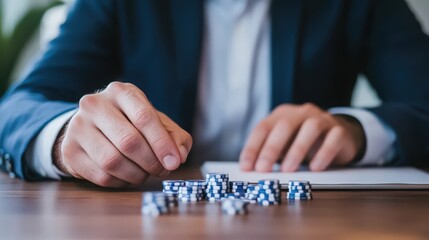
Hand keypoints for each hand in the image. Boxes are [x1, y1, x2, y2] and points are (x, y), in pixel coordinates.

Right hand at [53, 82, 191, 186]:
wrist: (92, 127)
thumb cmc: (131, 123)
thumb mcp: (156, 122)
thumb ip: (175, 136)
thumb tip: (179, 155)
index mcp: (120, 92)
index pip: (144, 117)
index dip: (162, 143)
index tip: (174, 162)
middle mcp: (95, 105)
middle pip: (129, 141)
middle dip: (151, 161)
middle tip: (162, 170)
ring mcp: (78, 127)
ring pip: (113, 161)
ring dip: (136, 174)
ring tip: (145, 173)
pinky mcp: (69, 151)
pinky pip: (101, 176)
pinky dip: (121, 181)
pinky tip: (127, 175)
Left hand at [239, 103, 364, 171]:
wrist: (340, 136)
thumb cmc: (304, 142)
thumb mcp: (284, 146)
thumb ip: (270, 154)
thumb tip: (253, 171)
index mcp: (282, 115)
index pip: (263, 128)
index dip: (252, 147)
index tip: (246, 167)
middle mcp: (301, 113)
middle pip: (284, 126)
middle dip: (271, 148)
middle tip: (263, 169)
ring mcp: (322, 119)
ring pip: (310, 128)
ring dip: (297, 149)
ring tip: (288, 169)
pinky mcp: (340, 130)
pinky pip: (333, 138)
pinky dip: (324, 153)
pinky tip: (316, 168)